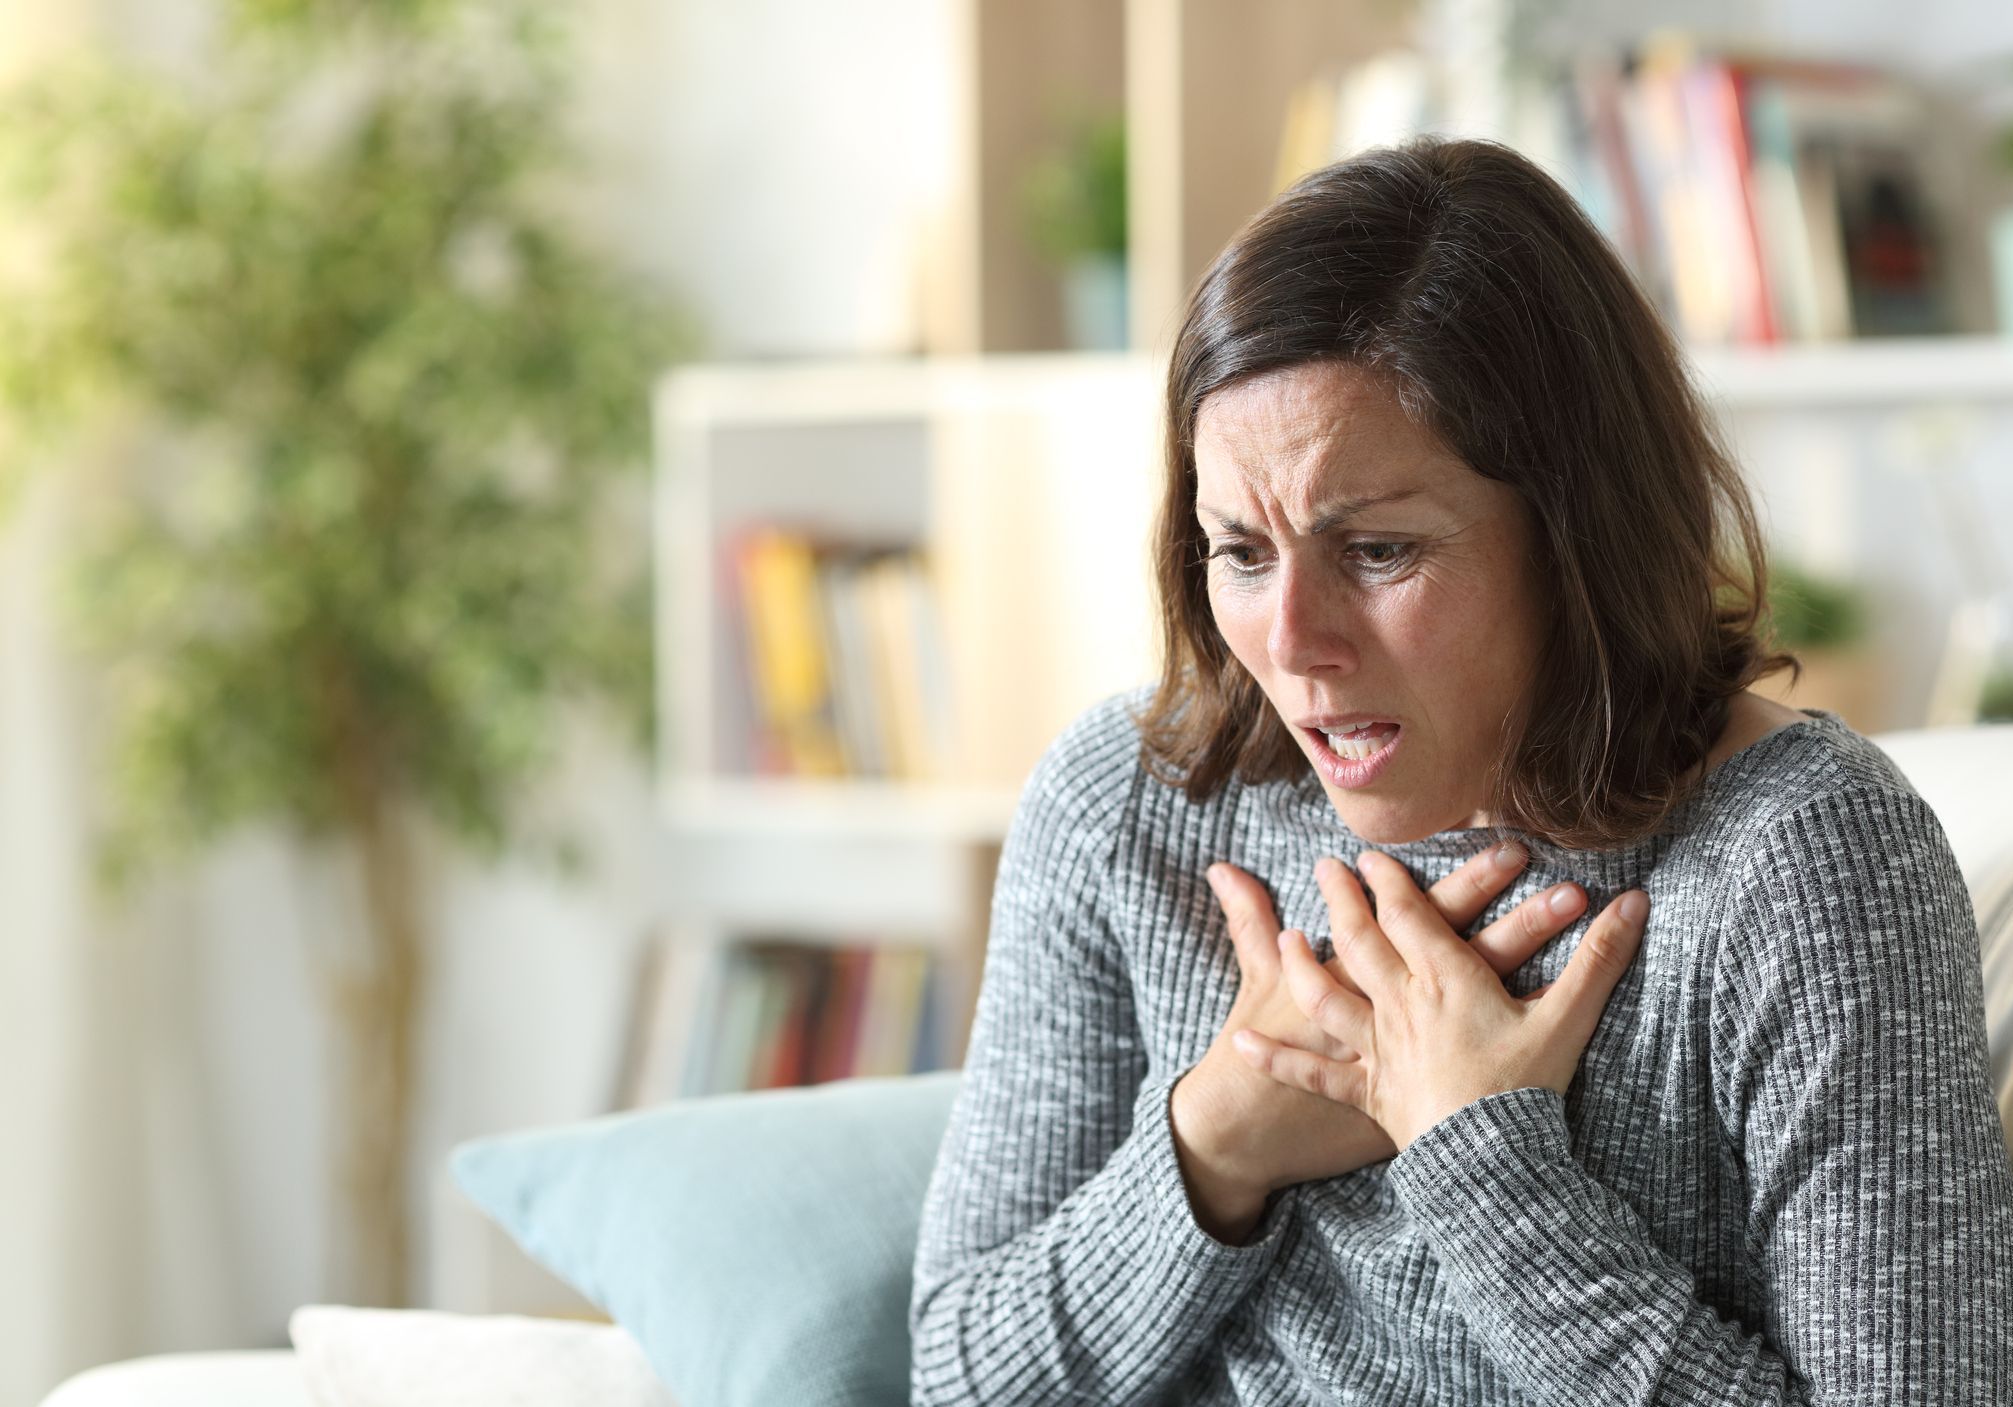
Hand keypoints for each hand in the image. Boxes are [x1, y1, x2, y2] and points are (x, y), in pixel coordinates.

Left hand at [1231, 850, 1649, 1152]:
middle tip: (1324, 867)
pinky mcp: (1367, 1092)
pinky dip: (1276, 1057)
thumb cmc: (1531, 1090)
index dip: (1391, 882)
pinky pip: (1314, 1072)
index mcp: (1447, 981)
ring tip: (1287, 935)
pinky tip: (1238, 1043)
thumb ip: (1599, 958)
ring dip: (1304, 962)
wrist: (1494, 1162)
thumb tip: (1637, 902)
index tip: (1372, 855)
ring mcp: (1379, 1049)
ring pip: (1329, 995)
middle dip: (1343, 900)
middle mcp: (1402, 1006)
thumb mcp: (1568, 1019)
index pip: (1411, 917)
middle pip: (1362, 941)